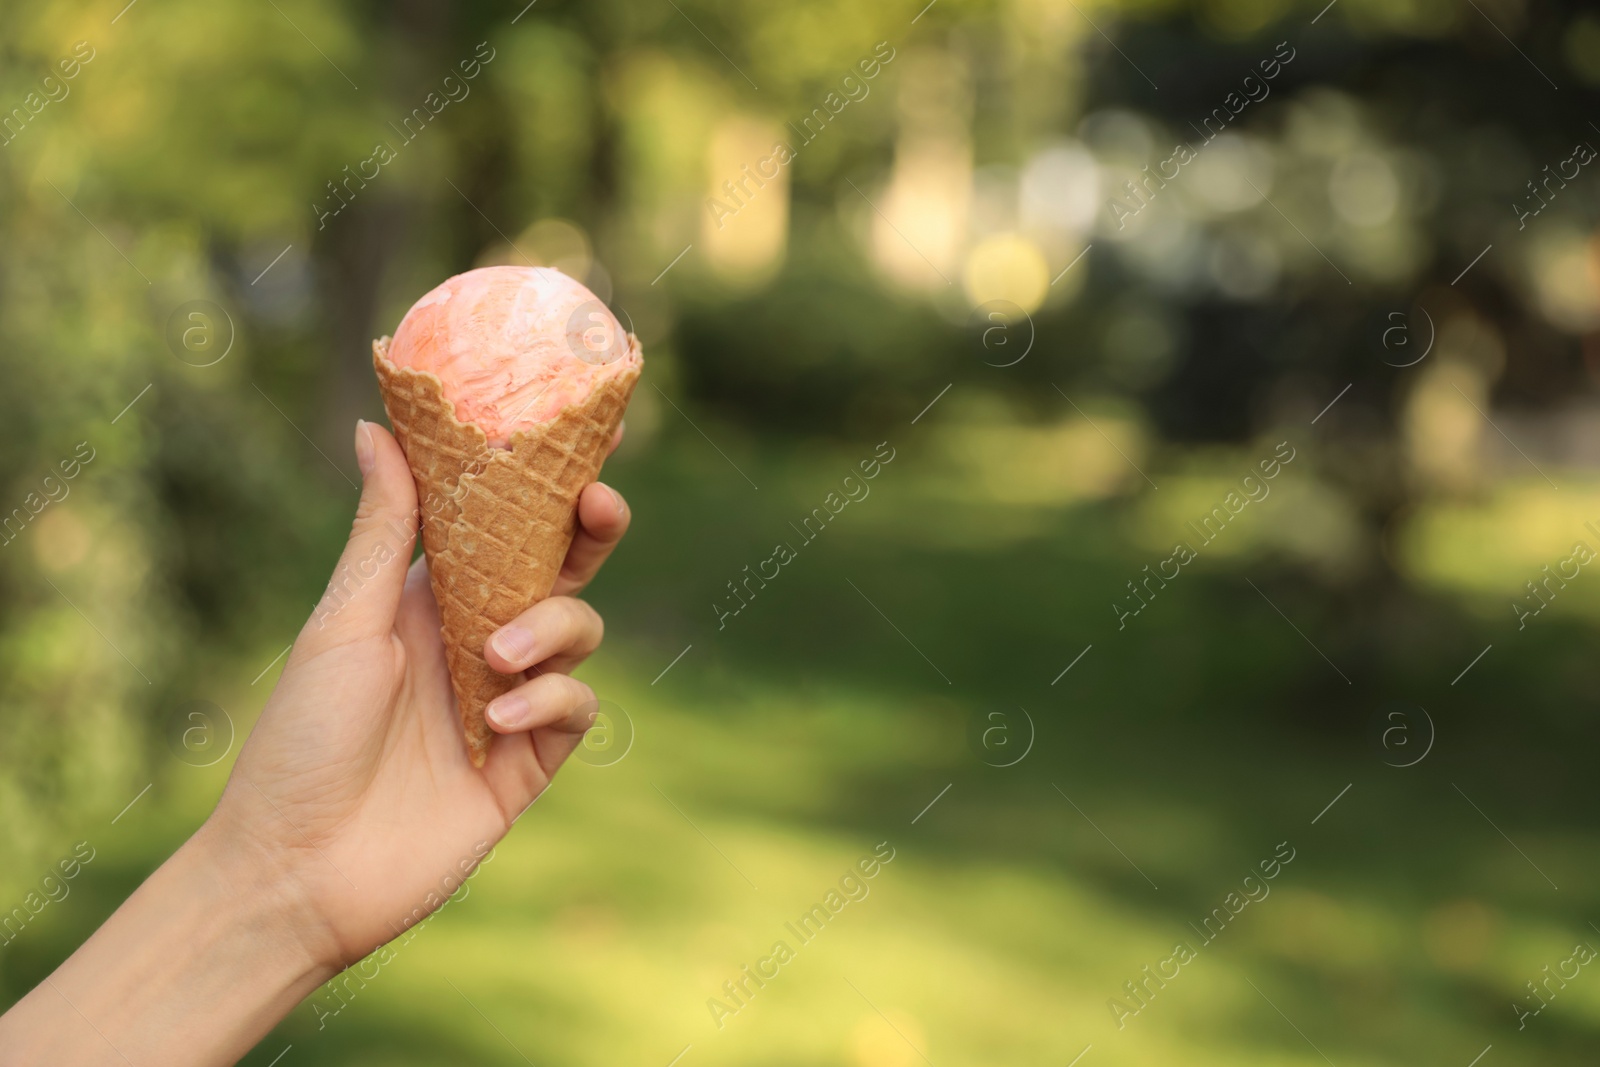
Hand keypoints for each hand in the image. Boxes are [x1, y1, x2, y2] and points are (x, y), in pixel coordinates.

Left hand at [211, 418, 629, 971]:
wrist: (297, 870)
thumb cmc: (299, 740)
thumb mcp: (344, 622)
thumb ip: (383, 531)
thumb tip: (376, 426)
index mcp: (430, 596)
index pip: (504, 523)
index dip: (545, 477)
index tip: (585, 425)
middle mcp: (476, 638)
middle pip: (562, 566)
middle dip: (592, 528)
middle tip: (598, 502)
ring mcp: (508, 700)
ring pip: (578, 631)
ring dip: (551, 629)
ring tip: (495, 660)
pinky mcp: (528, 763)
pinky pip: (574, 709)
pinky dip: (548, 703)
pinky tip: (497, 722)